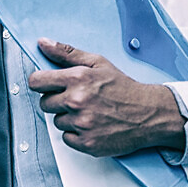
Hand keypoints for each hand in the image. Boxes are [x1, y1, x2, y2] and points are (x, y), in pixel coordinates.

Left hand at [29, 38, 185, 156]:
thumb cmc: (124, 88)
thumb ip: (66, 53)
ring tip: (90, 112)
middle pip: (45, 103)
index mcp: (77, 79)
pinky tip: (93, 126)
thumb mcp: (98, 63)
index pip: (36, 82)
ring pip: (57, 121)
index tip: (47, 85)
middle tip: (78, 99)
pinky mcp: (87, 143)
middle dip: (58, 101)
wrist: (151, 114)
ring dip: (69, 118)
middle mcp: (76, 101)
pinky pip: (67, 138)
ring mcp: (82, 124)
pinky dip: (77, 134)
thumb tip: (42, 43)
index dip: (40, 83)